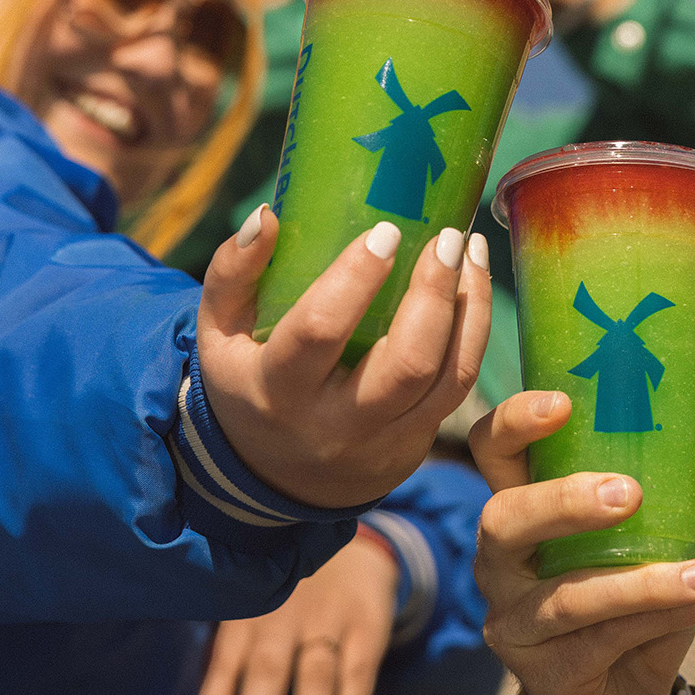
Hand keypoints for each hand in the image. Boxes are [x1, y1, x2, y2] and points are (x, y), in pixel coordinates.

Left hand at [196, 528, 398, 694]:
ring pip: (315, 677)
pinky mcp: (365, 628)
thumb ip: (229, 653)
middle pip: (269, 669)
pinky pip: (358, 673)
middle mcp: (283, 617)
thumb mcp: (253, 606)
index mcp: (246, 614)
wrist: (354, 549)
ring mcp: (327, 621)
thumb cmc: (286, 597)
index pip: (225, 660)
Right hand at [198, 210, 490, 508]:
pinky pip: (459, 387)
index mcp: (279, 390)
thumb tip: (266, 216)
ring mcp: (385, 440)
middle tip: (449, 238)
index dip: (355, 278)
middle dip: (435, 294)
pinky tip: (473, 287)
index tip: (386, 230)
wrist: (277, 479)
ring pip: (448, 377)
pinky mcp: (417, 444)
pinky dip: (474, 333)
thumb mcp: (219, 333)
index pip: (321, 330)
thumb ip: (232, 272)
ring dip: (471, 308)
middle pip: (406, 363)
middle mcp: (337, 424)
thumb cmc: (249, 381)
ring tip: (473, 250)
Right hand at [469, 392, 694, 694]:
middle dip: (562, 502)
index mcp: (524, 507)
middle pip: (502, 518)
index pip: (493, 450)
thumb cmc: (637, 606)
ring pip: (565, 596)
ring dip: (642, 583)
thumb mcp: (673, 543)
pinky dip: (657, 618)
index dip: (514, 421)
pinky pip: (598, 642)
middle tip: (629, 493)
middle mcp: (501, 561)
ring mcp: (513, 620)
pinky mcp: (540, 674)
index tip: (564, 403)